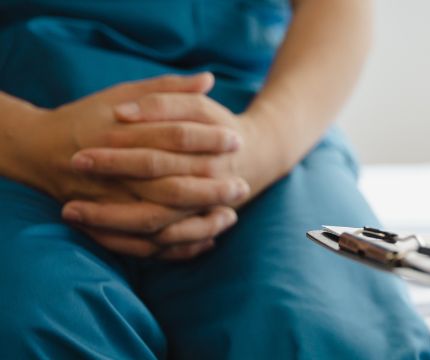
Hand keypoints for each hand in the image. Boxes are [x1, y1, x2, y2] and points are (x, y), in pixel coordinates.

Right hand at [12, 74, 249, 258]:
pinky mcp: (106, 225)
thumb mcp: (122, 94)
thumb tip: (208, 79)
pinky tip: (207, 240)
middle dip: (211, 190)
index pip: (173, 136)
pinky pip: (145, 246)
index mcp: (120, 135)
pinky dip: (177, 247)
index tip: (237, 140)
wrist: (41, 149)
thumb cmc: (90, 117)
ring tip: (231, 217)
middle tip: (242, 187)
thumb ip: (166, 90)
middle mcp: (114, 173)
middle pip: (170, 187)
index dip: (208, 138)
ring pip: (160, 222)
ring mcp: (109, 203)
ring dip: (199, 223)